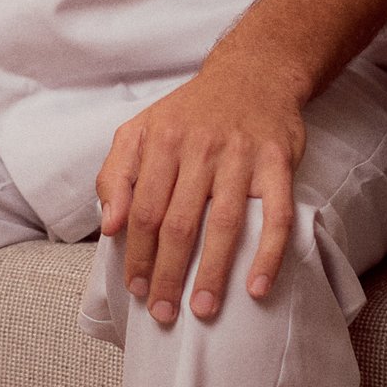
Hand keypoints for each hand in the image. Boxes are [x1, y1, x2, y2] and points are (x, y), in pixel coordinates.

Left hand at [95, 39, 310, 326]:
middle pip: (178, 223)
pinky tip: (257, 287)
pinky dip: (268, 254)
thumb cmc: (190, 113)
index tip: (135, 289)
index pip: (142, 210)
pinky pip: (277, 216)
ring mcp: (241, 156)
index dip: (136, 255)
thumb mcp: (141, 131)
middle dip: (167, 274)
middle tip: (163, 313)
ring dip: (212, 273)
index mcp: (160, 142)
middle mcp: (199, 148)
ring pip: (223, 224)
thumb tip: (108, 225)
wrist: (253, 74)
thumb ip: (116, 174)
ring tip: (202, 310)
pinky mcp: (278, 163)